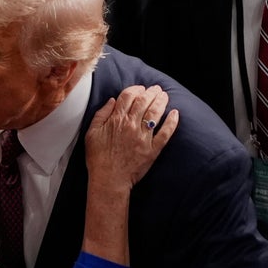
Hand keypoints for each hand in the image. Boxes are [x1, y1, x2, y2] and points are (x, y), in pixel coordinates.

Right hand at [82, 85, 177, 261]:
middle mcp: (131, 125)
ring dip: (161, 101)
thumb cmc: (98, 157)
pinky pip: (165, 133)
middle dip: (151, 92)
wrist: (108, 179)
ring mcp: (143, 137)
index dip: (135, 89)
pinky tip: (175, 114)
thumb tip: (112, 100)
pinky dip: (171, 122)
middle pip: (144, 101)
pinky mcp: (153, 149)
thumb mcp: (91, 133)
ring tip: (165, 95)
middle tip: (155, 89)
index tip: (140, 88)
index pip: (128, 96)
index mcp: (116, 120)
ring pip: (155, 113)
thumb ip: (101, 114)